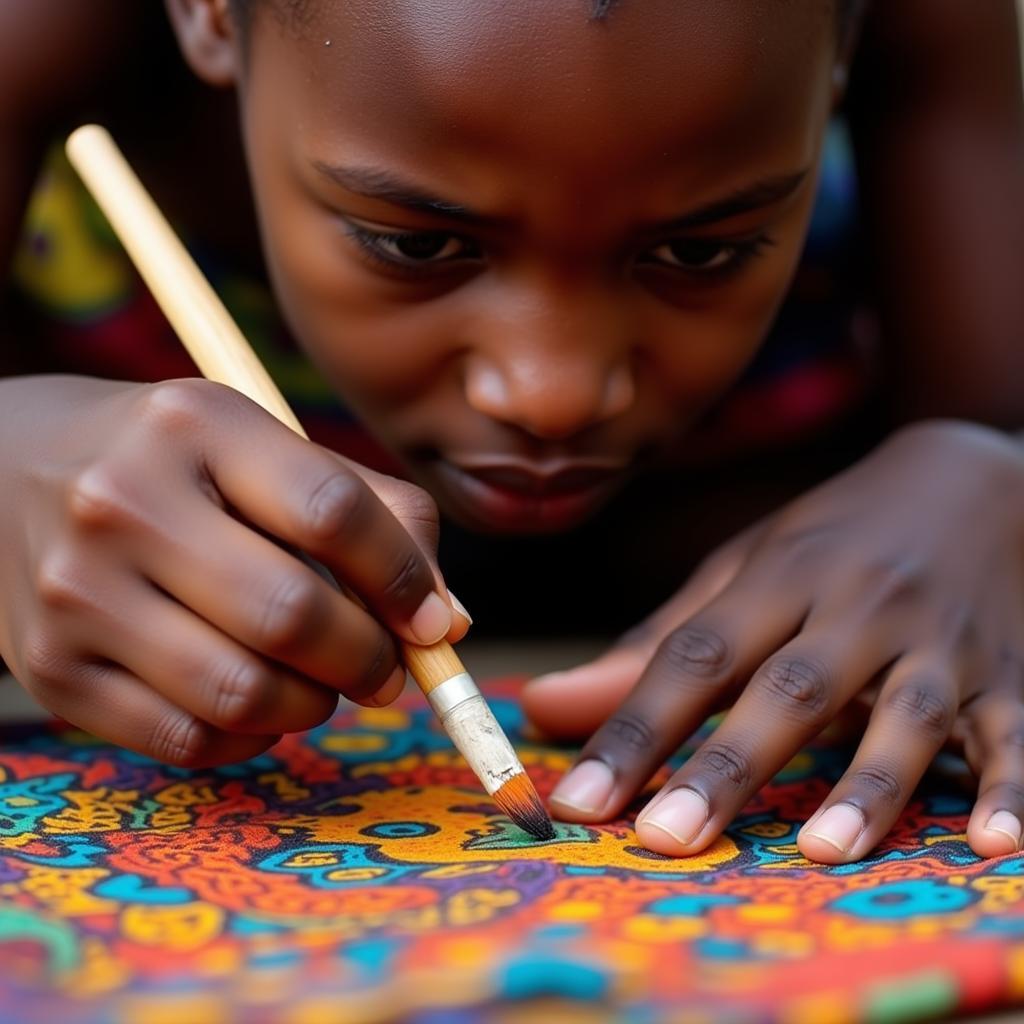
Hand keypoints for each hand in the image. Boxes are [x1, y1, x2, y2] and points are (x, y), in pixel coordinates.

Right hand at [0, 376, 468, 765]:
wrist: (6, 471)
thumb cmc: (175, 463)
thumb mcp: (268, 448)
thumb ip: (376, 515)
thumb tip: (448, 622)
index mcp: (196, 424)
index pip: (332, 512)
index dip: (404, 580)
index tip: (433, 622)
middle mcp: (123, 501)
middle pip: (291, 614)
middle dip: (369, 660)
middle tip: (387, 670)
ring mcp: (76, 592)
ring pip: (242, 692)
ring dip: (313, 706)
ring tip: (322, 684)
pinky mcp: (50, 670)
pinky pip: (188, 739)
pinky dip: (250, 736)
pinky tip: (257, 701)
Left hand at [525, 420, 1023, 861]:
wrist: (977, 480)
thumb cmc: (835, 539)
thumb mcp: (742, 572)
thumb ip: (654, 646)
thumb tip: (544, 706)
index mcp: (783, 576)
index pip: (696, 654)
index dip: (634, 725)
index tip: (580, 798)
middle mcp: (860, 605)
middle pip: (789, 687)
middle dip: (726, 762)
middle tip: (664, 837)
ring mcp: (943, 641)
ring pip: (905, 713)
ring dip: (867, 783)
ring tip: (821, 851)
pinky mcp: (1012, 677)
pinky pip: (1015, 733)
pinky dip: (1014, 789)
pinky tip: (997, 845)